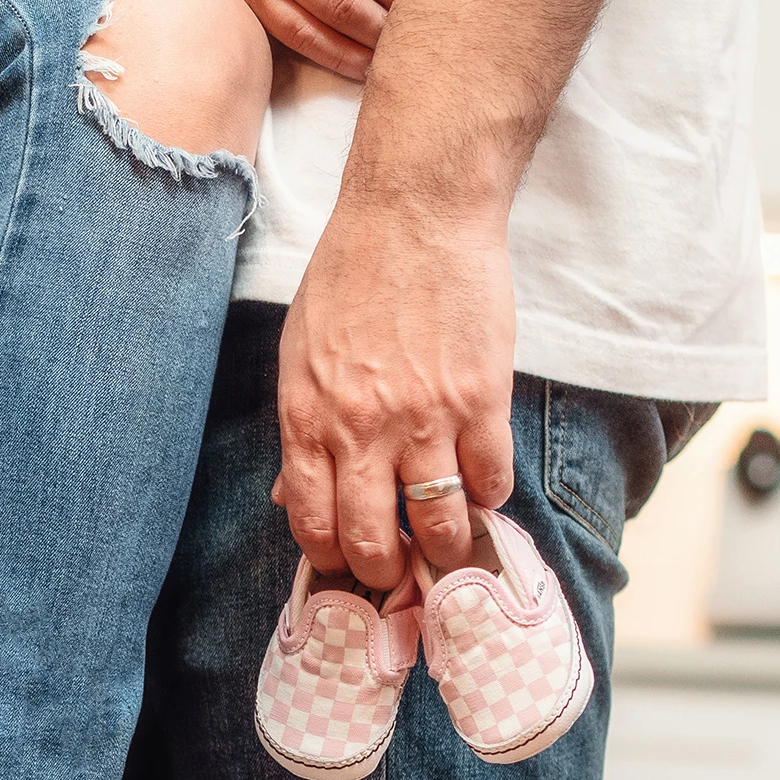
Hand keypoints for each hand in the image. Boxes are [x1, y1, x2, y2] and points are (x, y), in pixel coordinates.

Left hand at [272, 190, 515, 583]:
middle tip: (402, 565)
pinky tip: (481, 484)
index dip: (333, 557)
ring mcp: (424, 417)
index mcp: (308, 417)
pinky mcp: (480, 399)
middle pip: (373, 540)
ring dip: (445, 544)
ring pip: (438, 521)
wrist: (415, 211)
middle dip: (387, 569)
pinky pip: (490, 480)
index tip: (350, 561)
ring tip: (448, 539)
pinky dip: (488, 495)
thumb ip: (302, 427)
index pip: (312, 522)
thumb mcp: (301, 351)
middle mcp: (361, 428)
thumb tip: (289, 494)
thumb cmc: (353, 274)